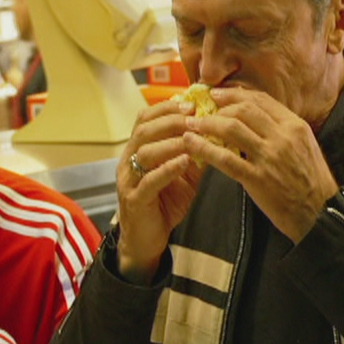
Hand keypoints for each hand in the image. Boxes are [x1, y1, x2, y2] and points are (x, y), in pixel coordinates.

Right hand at [115, 99, 203, 281]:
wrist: (147, 240)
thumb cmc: (164, 204)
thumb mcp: (183, 174)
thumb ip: (194, 153)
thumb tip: (215, 131)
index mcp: (137, 150)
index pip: (145, 119)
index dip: (166, 108)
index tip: (190, 102)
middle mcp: (129, 161)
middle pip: (143, 130)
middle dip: (170, 120)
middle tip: (193, 116)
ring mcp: (129, 180)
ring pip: (144, 152)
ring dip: (170, 141)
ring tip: (192, 137)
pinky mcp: (135, 200)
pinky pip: (149, 181)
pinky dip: (167, 169)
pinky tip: (184, 162)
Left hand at [181, 89, 336, 241]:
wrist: (320, 213)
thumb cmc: (312, 181)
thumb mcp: (305, 146)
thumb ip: (283, 130)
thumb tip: (256, 116)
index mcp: (295, 126)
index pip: (261, 100)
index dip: (235, 93)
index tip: (217, 93)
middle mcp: (283, 137)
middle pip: (244, 109)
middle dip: (218, 106)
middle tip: (201, 109)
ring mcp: (270, 158)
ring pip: (232, 129)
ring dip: (207, 124)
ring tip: (192, 125)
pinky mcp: (258, 180)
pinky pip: (225, 160)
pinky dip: (205, 149)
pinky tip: (192, 145)